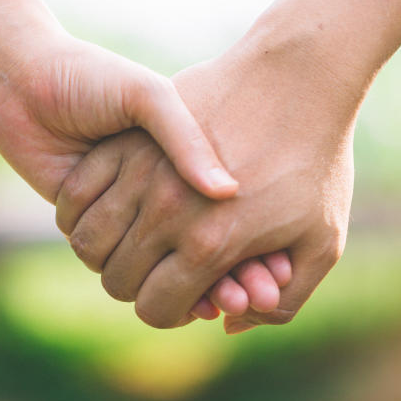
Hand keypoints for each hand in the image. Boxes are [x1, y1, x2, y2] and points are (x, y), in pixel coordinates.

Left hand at [0, 22, 290, 320]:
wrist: (27, 81)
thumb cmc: (96, 80)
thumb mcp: (150, 96)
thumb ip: (182, 137)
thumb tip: (224, 191)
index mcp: (177, 164)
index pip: (221, 217)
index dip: (250, 250)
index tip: (272, 276)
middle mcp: (156, 194)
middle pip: (201, 255)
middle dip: (233, 278)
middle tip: (258, 293)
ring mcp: (125, 212)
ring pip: (164, 271)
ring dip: (196, 289)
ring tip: (228, 297)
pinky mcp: (90, 223)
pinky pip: (123, 268)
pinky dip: (153, 284)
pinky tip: (185, 295)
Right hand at [56, 26, 360, 330]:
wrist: (297, 78)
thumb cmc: (318, 161)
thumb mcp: (323, 242)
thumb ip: (284, 301)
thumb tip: (228, 322)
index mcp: (211, 244)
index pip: (155, 308)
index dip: (166, 311)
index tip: (183, 295)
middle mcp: (168, 211)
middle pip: (117, 280)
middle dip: (135, 286)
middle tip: (159, 268)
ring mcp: (141, 171)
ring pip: (88, 240)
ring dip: (104, 250)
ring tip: (132, 240)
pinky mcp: (126, 138)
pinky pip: (77, 195)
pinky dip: (83, 211)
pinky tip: (109, 206)